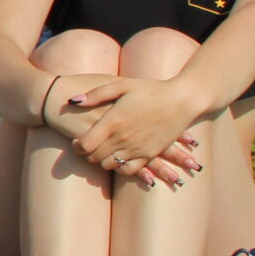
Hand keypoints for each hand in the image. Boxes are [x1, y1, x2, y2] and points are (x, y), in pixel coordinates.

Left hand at [65, 76, 206, 188]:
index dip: (76, 147)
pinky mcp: (150, 154)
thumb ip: (95, 94)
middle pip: (95, 157)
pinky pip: (129, 170)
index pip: (85, 145)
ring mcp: (137, 148)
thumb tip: (72, 101)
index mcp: (114, 121)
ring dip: (102, 161)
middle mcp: (124, 138)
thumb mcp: (121, 85)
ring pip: (109, 165)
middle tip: (88, 146)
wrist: (182, 100)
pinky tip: (118, 159)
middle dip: (87, 154)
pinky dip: (120, 168)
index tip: (76, 142)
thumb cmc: (150, 89)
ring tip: (103, 151)